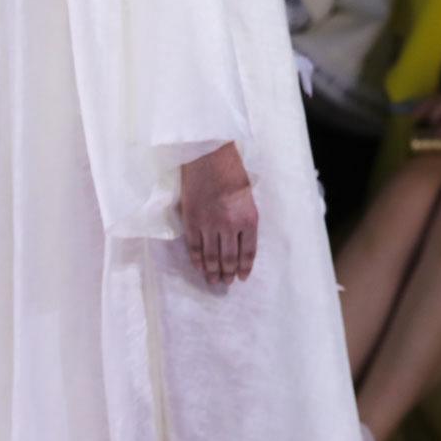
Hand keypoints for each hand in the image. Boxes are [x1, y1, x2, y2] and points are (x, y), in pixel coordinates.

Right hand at [179, 142, 256, 288]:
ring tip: (213, 281)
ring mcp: (209, 225)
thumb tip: (240, 239)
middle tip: (226, 283)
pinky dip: (197, 260)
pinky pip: (194, 247)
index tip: (242, 277)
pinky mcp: (192, 222)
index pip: (248, 251)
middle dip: (228, 273)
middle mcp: (230, 226)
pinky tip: (200, 268)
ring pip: (211, 256)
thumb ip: (245, 218)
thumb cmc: (233, 171)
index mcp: (249, 219)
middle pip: (229, 258)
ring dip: (212, 271)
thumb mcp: (248, 196)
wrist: (209, 157)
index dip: (244, 267)